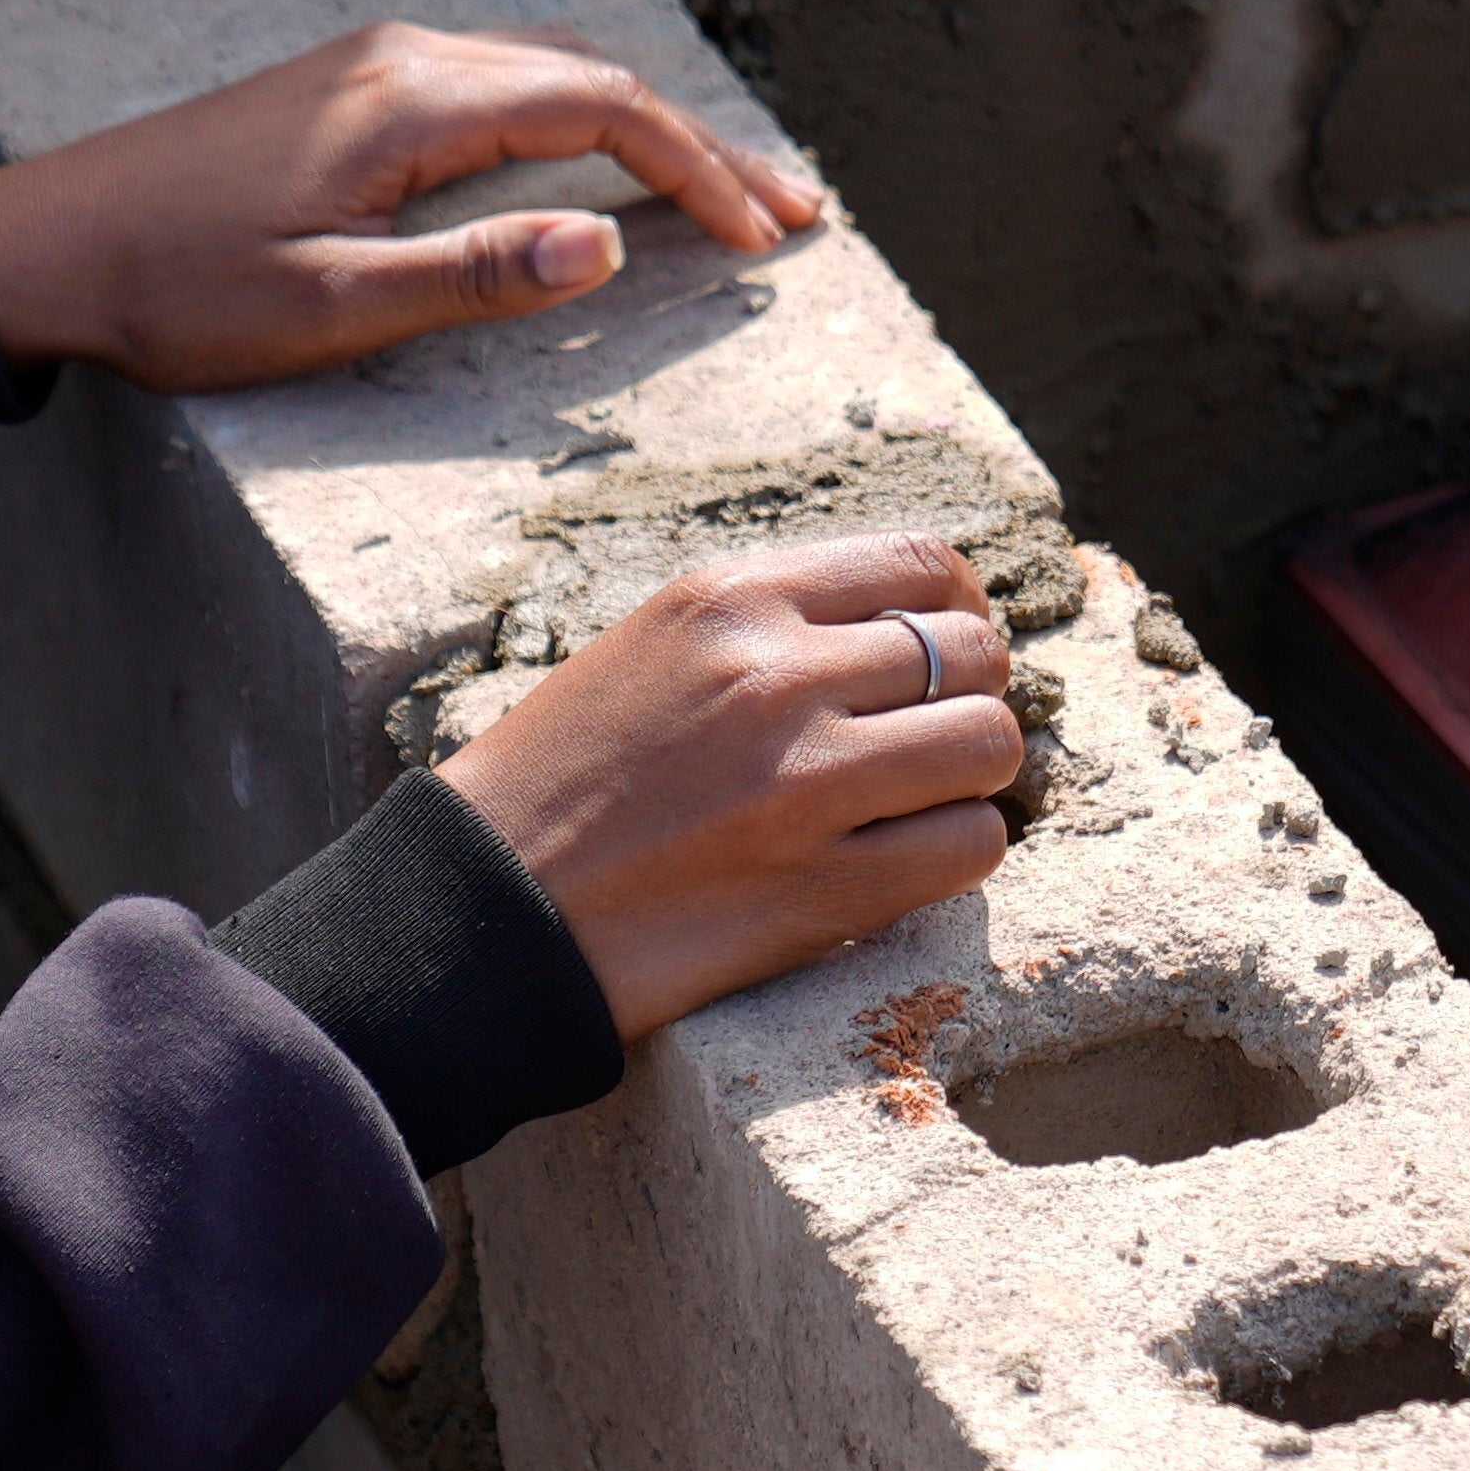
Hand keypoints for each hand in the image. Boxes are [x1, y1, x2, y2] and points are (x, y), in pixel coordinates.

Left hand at [0, 21, 821, 394]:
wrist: (43, 247)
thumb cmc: (175, 291)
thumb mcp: (327, 307)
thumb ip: (474, 276)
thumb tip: (605, 245)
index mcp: (410, 101)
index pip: (599, 109)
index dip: (696, 171)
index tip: (762, 240)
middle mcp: (402, 56)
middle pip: (591, 75)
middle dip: (701, 144)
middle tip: (792, 214)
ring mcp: (373, 63)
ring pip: (547, 69)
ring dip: (644, 127)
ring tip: (724, 192)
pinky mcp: (348, 87)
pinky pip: (498, 80)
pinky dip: (577, 118)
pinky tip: (600, 163)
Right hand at [439, 526, 1027, 1040]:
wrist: (480, 907)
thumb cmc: (558, 781)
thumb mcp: (653, 650)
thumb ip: (772, 627)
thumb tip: (908, 631)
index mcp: (732, 599)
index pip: (924, 563)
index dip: (962, 607)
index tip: (949, 650)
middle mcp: (779, 676)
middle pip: (973, 655)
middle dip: (971, 697)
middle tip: (931, 741)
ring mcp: (806, 785)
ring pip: (989, 748)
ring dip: (971, 778)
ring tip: (922, 804)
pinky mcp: (823, 891)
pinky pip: (968, 849)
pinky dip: (957, 854)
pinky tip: (908, 863)